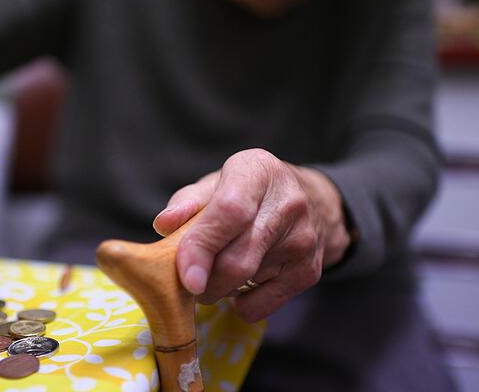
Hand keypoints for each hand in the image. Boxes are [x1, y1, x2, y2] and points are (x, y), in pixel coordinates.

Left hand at [153, 149, 349, 321]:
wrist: (313, 203)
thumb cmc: (249, 192)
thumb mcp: (217, 184)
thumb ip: (187, 202)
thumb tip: (164, 224)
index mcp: (258, 172)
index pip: (230, 212)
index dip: (203, 246)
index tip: (185, 276)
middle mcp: (288, 204)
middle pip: (237, 260)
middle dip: (203, 282)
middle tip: (187, 281)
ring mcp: (302, 241)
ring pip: (244, 285)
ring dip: (218, 288)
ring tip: (219, 267)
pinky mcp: (309, 272)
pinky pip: (260, 306)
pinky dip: (240, 303)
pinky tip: (242, 282)